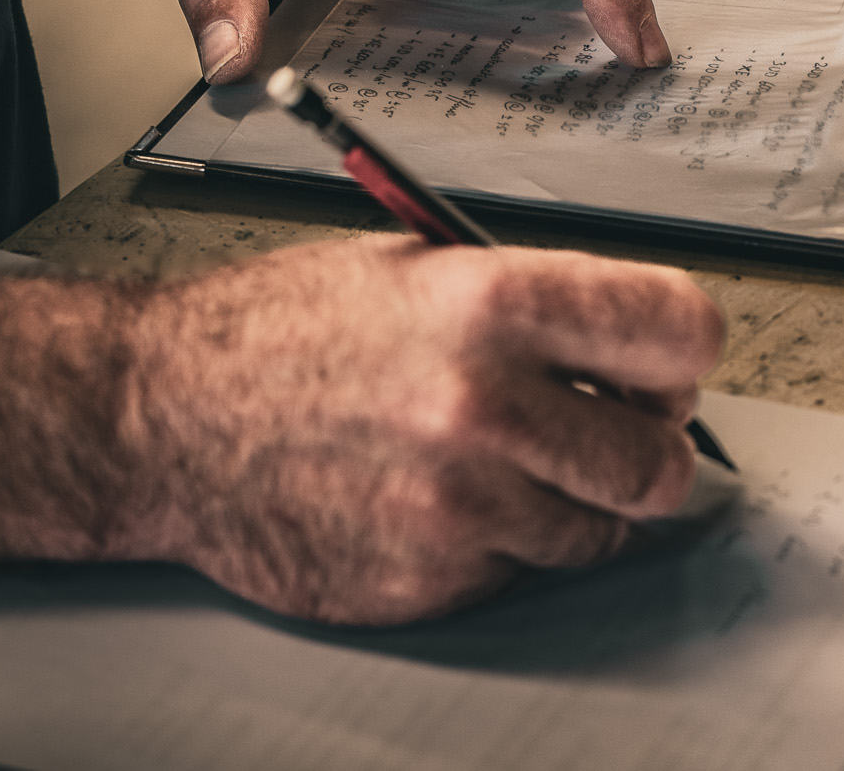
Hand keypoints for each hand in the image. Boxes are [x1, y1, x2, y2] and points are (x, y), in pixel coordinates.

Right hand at [114, 236, 725, 623]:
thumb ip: (532, 302)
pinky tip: (435, 499)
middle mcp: (484, 406)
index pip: (679, 331)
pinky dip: (495, 543)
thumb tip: (632, 349)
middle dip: (647, 450)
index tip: (667, 369)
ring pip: (596, 531)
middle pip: (660, 464)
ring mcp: (458, 505)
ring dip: (567, 502)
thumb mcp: (413, 265)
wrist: (161, 418)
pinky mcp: (428, 579)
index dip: (682, 354)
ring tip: (501, 461)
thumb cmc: (275, 332)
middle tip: (609, 434)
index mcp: (492, 303)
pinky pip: (516, 571)